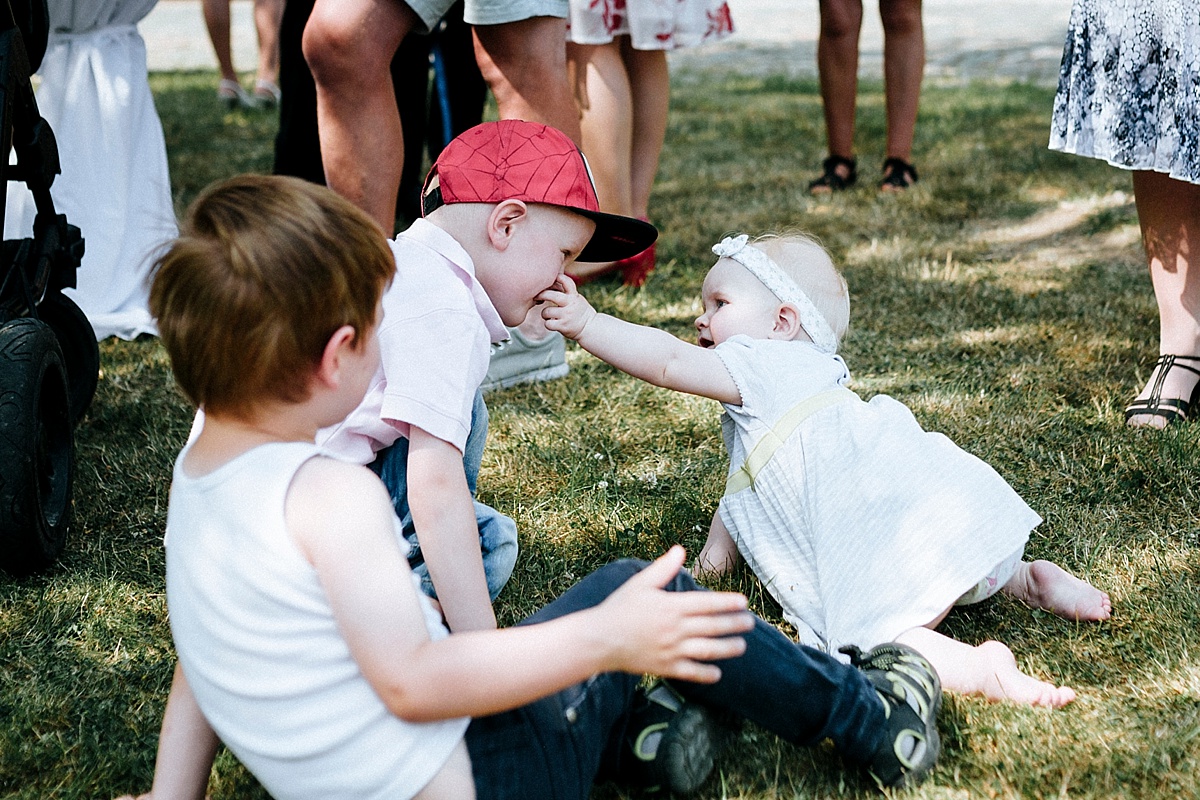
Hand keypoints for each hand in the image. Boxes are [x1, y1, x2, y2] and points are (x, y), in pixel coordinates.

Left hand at [538, 275, 596, 339]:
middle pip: (552, 296)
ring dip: (544, 313)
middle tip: (537, 296)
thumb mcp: (577, 299)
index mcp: (574, 296)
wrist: (590, 328)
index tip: (553, 278)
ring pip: (546, 311)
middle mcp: (570, 304)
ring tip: (548, 315)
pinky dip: (548, 324)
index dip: (559, 278)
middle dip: (541, 295)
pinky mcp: (563, 326)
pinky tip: (552, 323)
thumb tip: (551, 283)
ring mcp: (567, 315)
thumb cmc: (579, 312)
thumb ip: (567, 292)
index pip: (567, 282)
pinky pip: (548, 324)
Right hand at [593, 546, 752, 683]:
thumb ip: (663, 568)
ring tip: (742, 646)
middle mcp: (675, 629)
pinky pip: (691, 672)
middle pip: (713, 626)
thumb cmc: (620, 608)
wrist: (600, 639)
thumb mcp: (640, 583)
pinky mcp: (665, 667)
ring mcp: (671, 650)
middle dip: (735, 624)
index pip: (707, 603)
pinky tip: (718, 672)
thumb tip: (680, 549)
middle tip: (750, 623)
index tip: (743, 602)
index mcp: (671, 606)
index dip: (728, 603)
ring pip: (708, 650)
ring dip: (728, 648)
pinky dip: (706, 674)